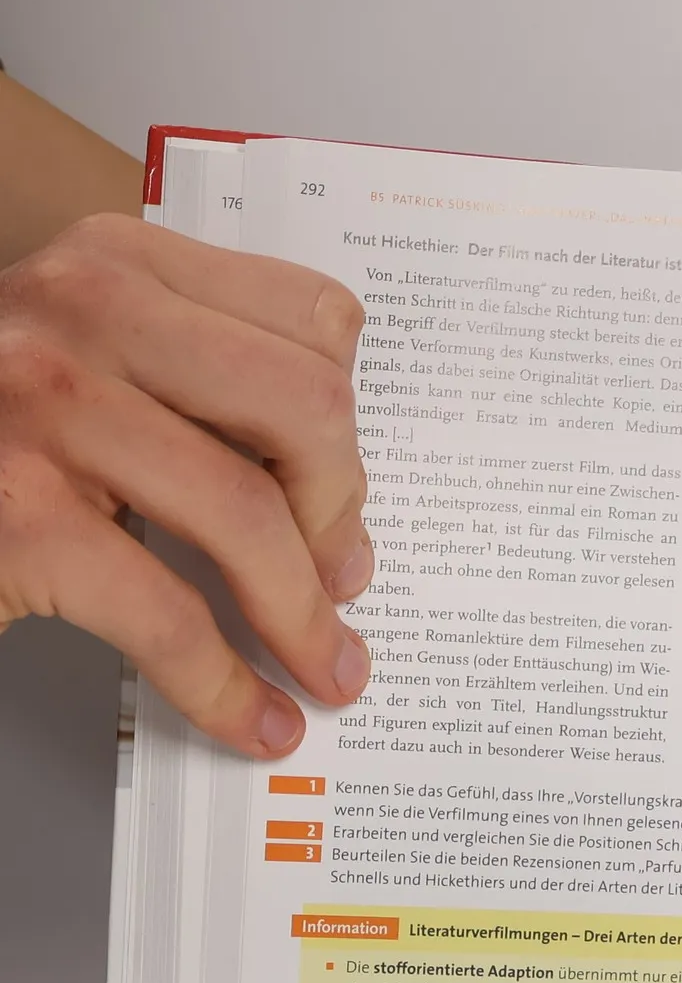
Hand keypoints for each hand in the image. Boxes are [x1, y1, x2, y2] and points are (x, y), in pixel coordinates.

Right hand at [0, 213, 371, 757]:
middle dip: (341, 513)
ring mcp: (44, 408)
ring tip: (325, 667)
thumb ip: (204, 393)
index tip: (340, 498)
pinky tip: (256, 717)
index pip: (316, 322)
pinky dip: (226, 685)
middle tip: (342, 579)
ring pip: (248, 514)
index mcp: (124, 265)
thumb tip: (338, 512)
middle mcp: (83, 312)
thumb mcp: (95, 367)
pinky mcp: (15, 515)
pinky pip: (168, 615)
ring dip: (302, 617)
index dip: (347, 426)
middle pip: (307, 408)